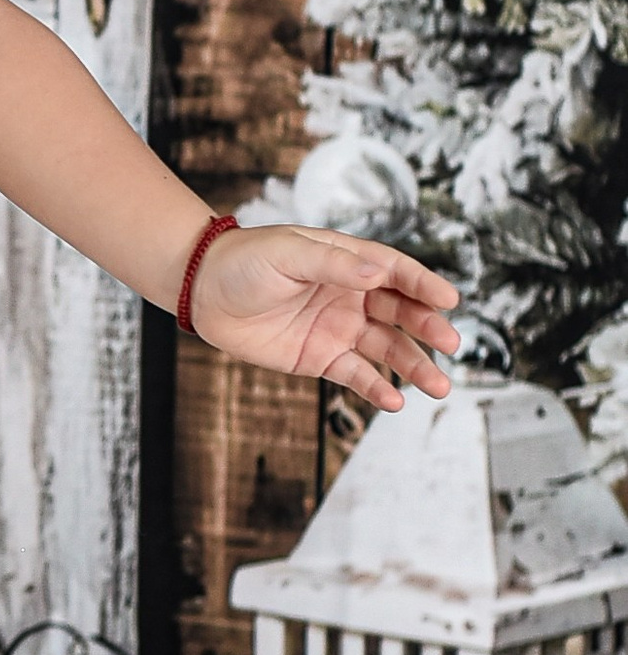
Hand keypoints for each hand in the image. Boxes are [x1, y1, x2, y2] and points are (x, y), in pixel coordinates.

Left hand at [187, 224, 460, 408]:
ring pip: (386, 348)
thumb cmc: (245, 261)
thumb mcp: (288, 253)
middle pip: (401, 312)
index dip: (424, 285)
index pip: (397, 272)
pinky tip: (395, 401)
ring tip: (438, 385)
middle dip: (427, 327)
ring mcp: (338, 327)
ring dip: (413, 365)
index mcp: (348, 262)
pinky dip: (375, 387)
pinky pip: (355, 374)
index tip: (450, 300)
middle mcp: (351, 295)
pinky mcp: (319, 357)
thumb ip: (333, 265)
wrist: (203, 292)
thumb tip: (377, 273)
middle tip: (450, 343)